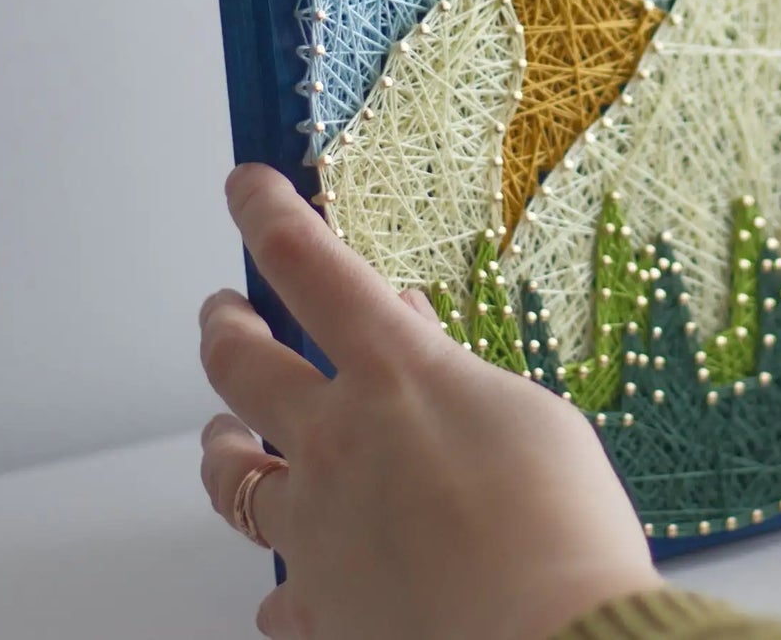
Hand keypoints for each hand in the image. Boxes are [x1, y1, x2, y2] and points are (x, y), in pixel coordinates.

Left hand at [199, 164, 658, 639]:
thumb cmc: (562, 524)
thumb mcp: (526, 414)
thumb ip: (453, 369)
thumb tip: (408, 327)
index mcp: (394, 374)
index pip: (307, 265)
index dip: (268, 213)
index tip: (244, 183)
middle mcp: (335, 441)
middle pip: (240, 365)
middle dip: (224, 327)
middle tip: (221, 311)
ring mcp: (315, 528)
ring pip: (229, 477)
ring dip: (219, 449)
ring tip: (218, 438)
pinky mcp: (321, 608)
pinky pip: (278, 592)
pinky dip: (283, 583)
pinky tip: (290, 590)